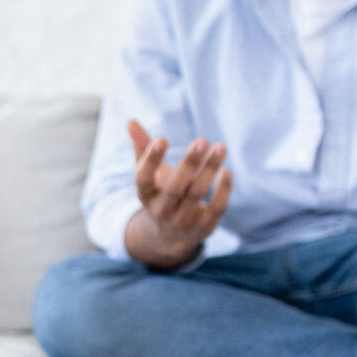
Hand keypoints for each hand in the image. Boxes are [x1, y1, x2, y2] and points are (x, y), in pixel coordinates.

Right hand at [123, 119, 232, 268]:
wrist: (169, 236)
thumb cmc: (160, 193)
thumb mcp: (149, 174)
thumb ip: (142, 147)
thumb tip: (130, 121)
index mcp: (145, 195)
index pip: (143, 179)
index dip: (150, 160)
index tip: (161, 139)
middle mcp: (162, 210)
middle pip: (174, 188)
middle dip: (189, 164)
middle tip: (202, 140)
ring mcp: (183, 221)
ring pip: (197, 194)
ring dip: (209, 170)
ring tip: (221, 147)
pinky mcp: (204, 227)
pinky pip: (216, 208)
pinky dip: (223, 190)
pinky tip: (226, 171)